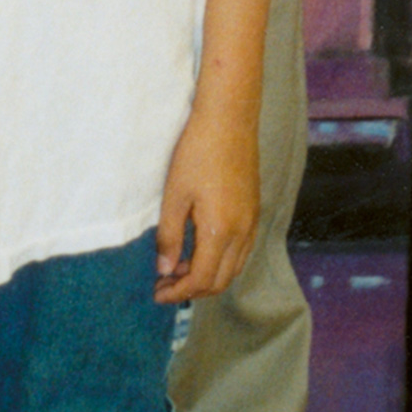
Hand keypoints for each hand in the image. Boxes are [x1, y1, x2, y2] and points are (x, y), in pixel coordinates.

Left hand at [155, 106, 260, 301]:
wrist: (229, 119)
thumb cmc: (197, 152)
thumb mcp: (174, 195)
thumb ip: (169, 236)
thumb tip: (165, 268)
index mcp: (221, 231)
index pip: (201, 279)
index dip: (178, 292)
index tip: (157, 292)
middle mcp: (242, 232)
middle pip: (221, 281)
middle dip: (192, 290)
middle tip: (165, 283)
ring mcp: (252, 222)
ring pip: (234, 268)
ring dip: (208, 277)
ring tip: (180, 268)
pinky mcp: (254, 211)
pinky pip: (242, 251)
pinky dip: (222, 262)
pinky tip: (202, 250)